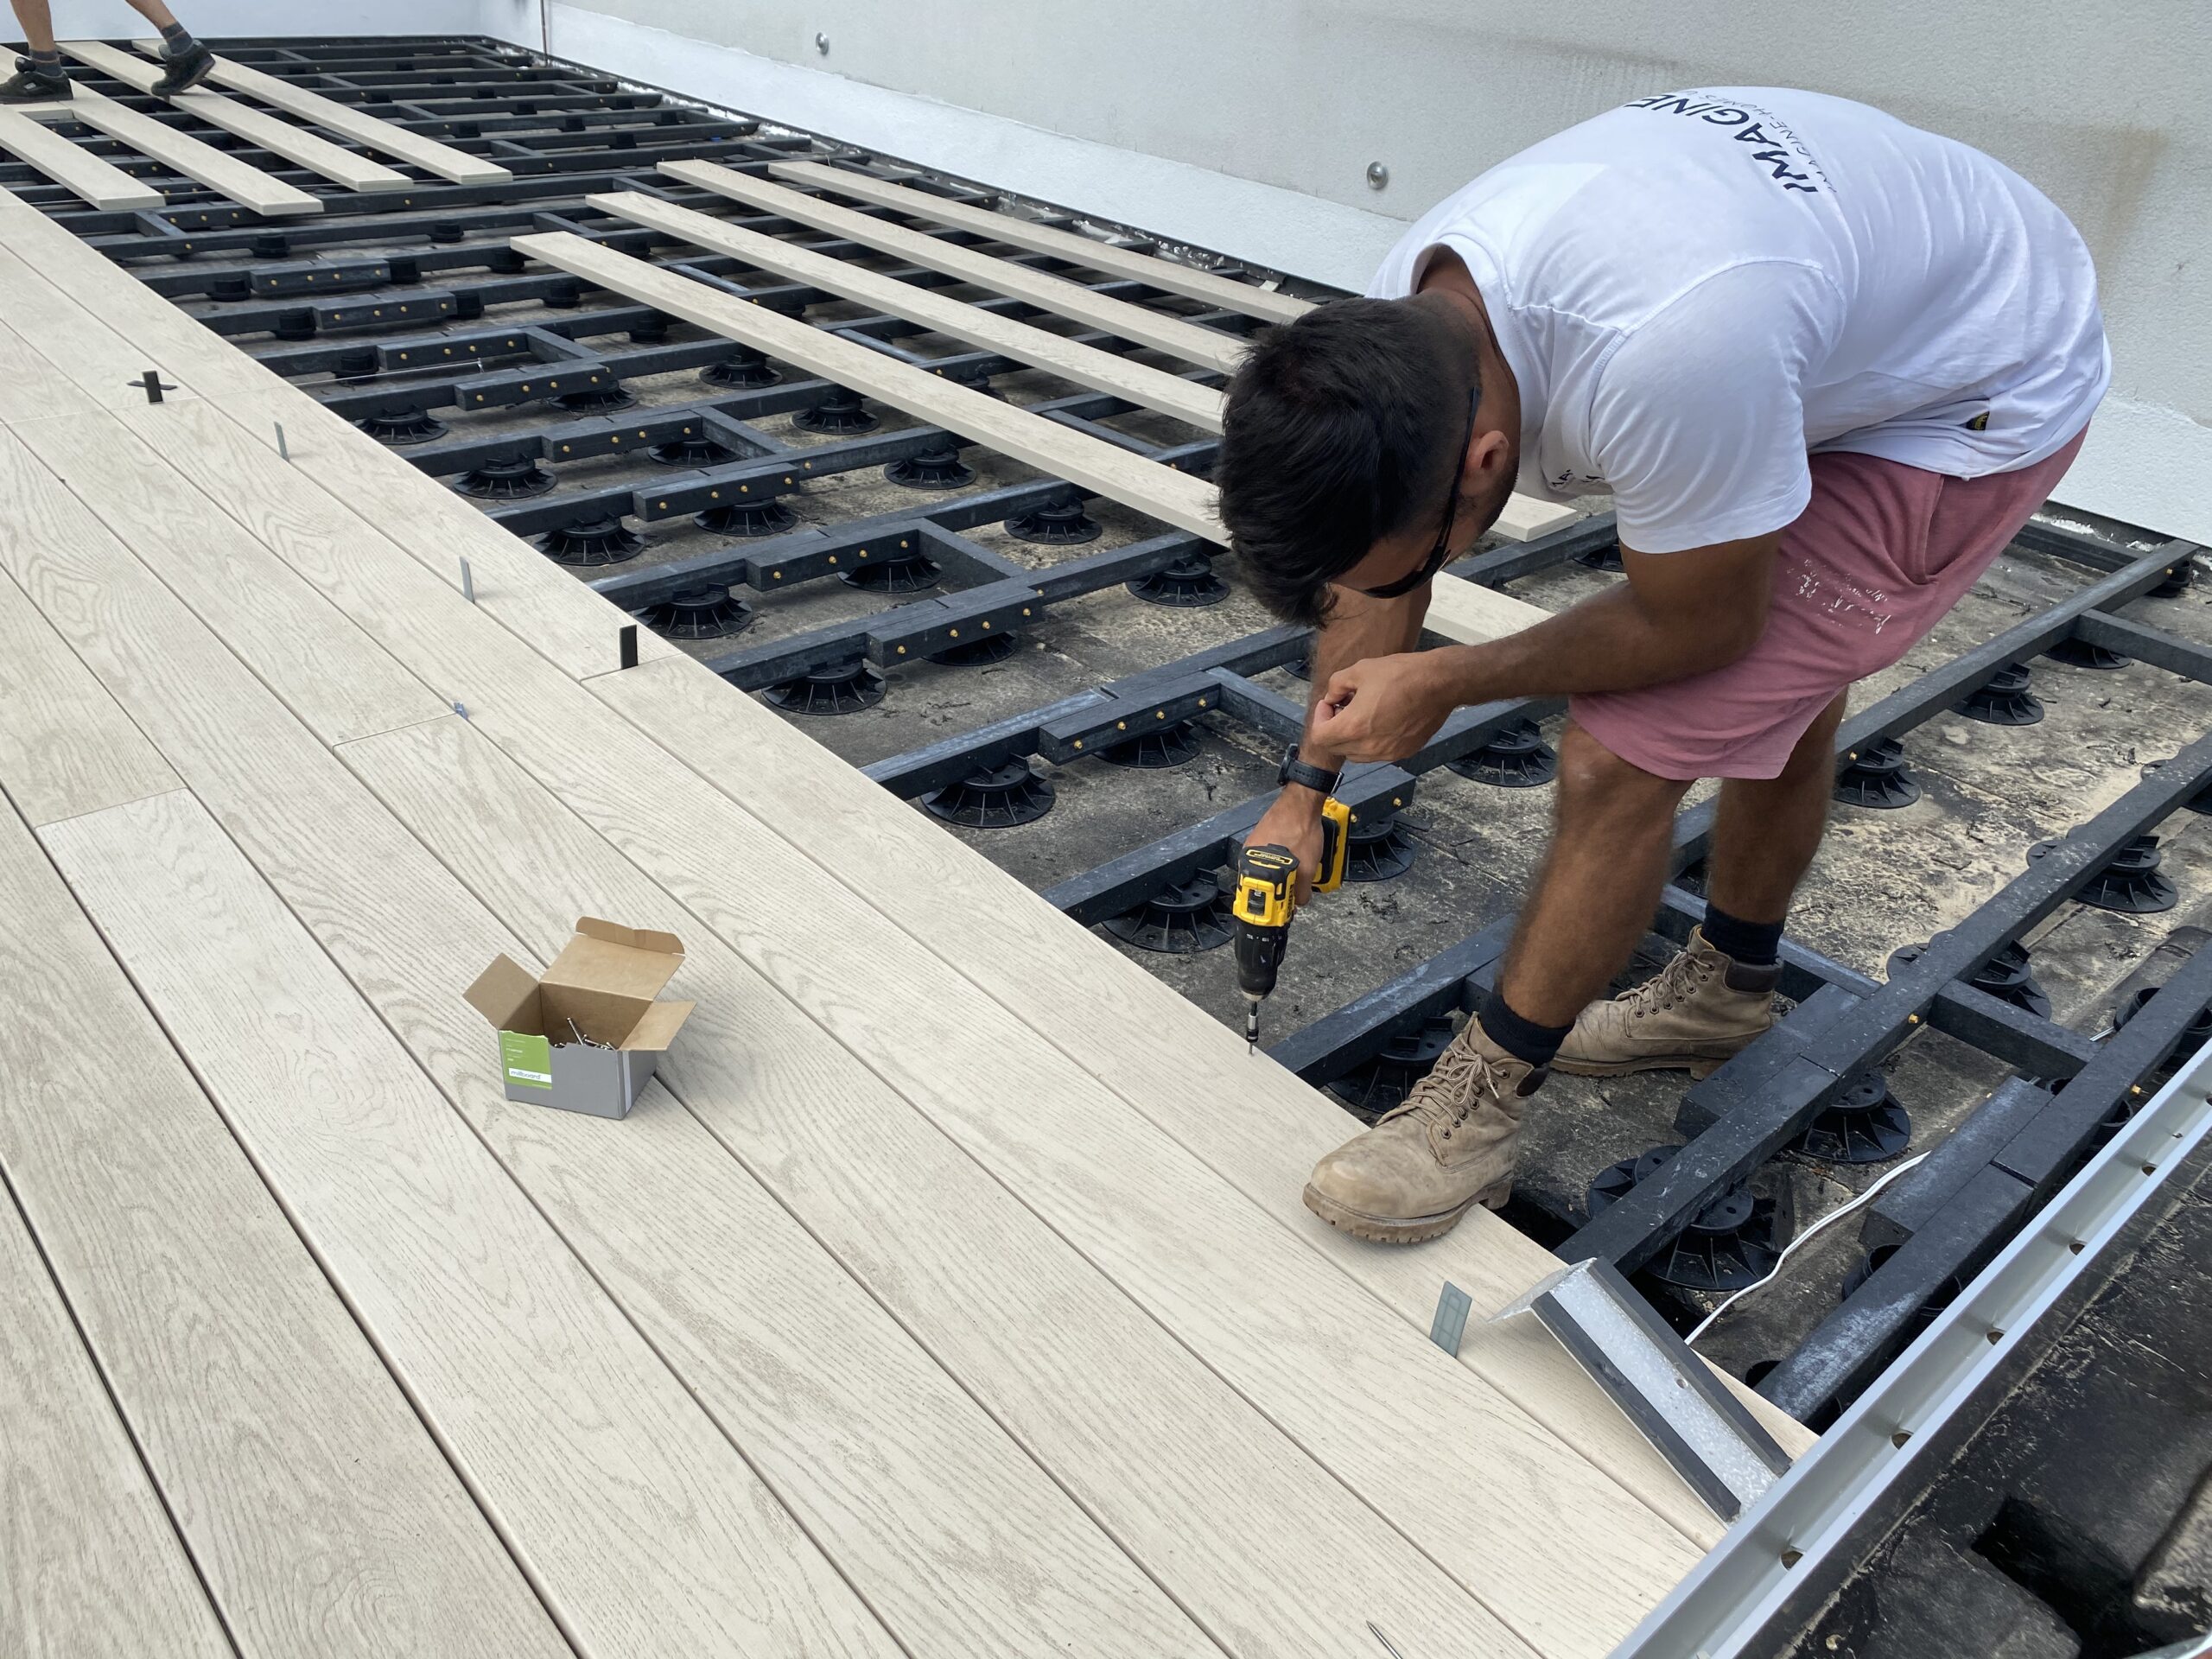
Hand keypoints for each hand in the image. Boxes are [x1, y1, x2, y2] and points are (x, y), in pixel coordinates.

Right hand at [1247, 788, 1326, 905]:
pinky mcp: (1261, 835)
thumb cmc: (1301, 829)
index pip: (1255, 894)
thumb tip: (1299, 903)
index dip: (1268, 904)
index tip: (1278, 910)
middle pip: (1259, 883)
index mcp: (1252, 864)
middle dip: (1274, 890)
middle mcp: (1248, 854)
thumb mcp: (1307, 868)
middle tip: (1289, 893)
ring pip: (1264, 870)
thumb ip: (1302, 890)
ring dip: (1278, 875)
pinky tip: (1290, 859)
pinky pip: (1267, 856)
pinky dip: (1279, 862)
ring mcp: (1254, 843)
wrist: (1302, 803)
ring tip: (1292, 873)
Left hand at [1312, 651, 1455, 762]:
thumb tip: (1331, 698)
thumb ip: (1336, 685)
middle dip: (1333, 728)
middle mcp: (1368, 747)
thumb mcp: (1360, 670)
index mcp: (1353, 727)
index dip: (1319, 718)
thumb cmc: (1401, 674)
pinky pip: (1377, 754)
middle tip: (1343, 707)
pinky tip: (1381, 720)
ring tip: (1363, 714)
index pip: (1319, 737)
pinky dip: (1371, 741)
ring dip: (1351, 738)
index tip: (1329, 704)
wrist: (1440, 683)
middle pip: (1335, 748)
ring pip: (1355, 754)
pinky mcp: (1403, 753)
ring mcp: (1387, 753)